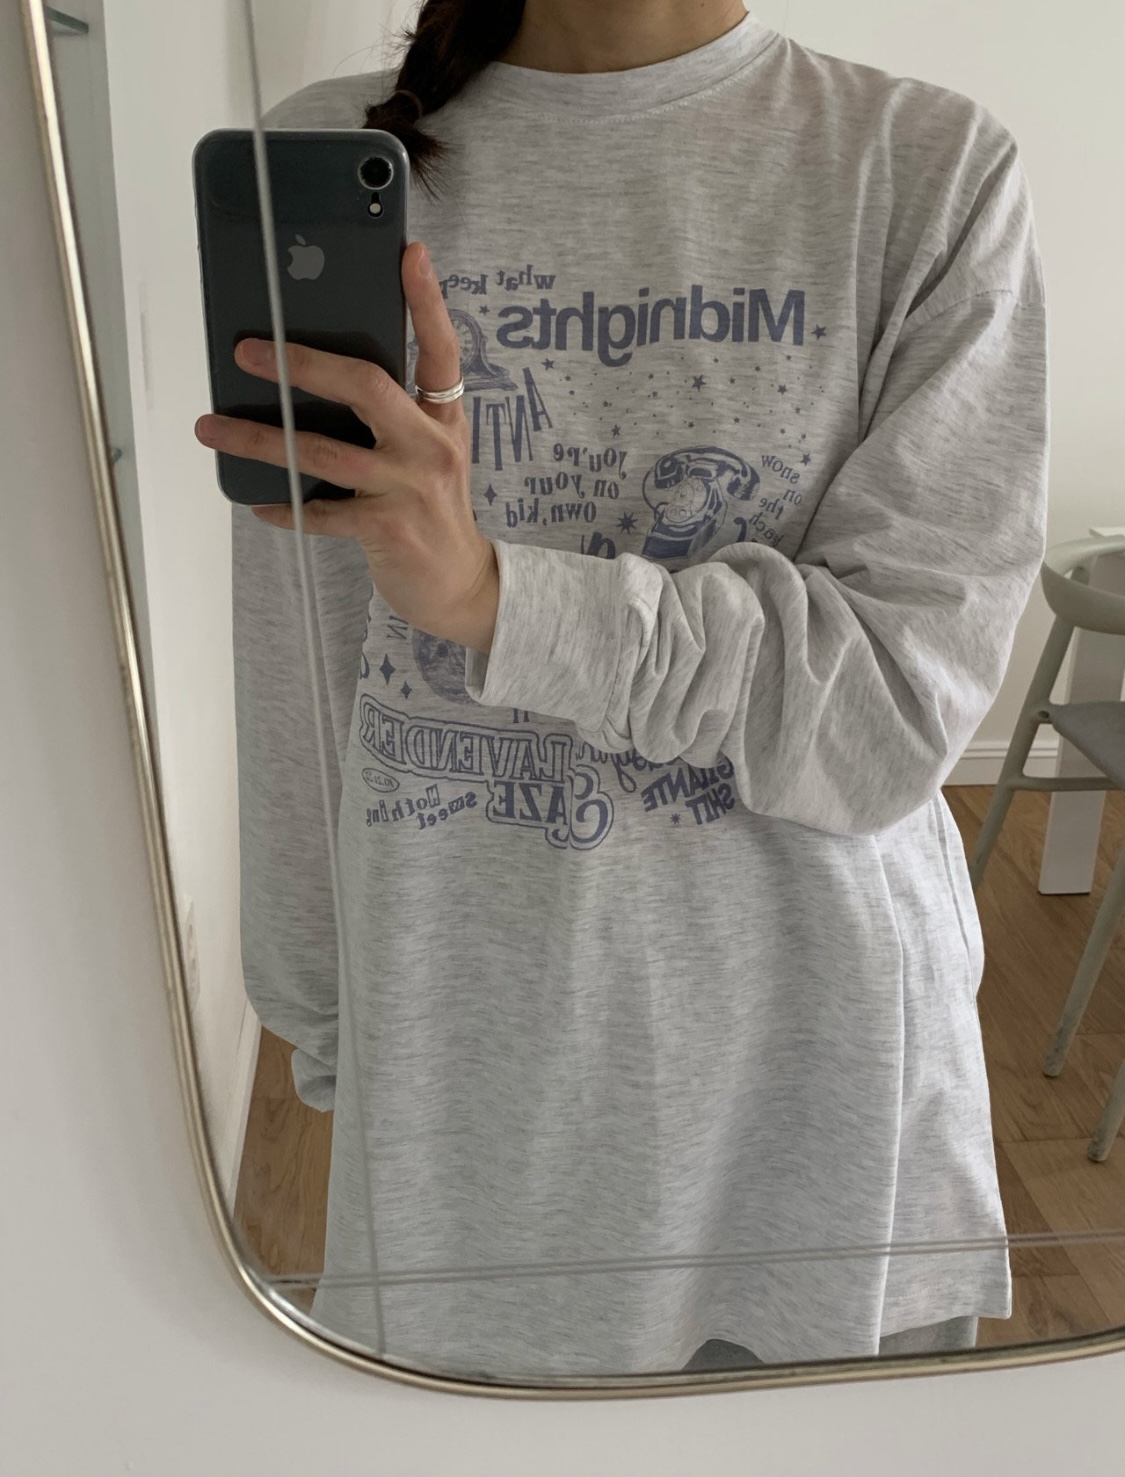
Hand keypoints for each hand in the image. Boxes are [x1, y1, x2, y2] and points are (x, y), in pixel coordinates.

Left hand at [193, 240, 498, 653]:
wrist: (460, 585)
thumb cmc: (433, 512)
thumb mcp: (428, 455)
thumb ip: (394, 418)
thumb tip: (319, 380)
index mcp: (443, 420)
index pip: (441, 350)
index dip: (427, 300)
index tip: (409, 254)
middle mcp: (430, 446)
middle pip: (366, 385)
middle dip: (301, 364)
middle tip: (248, 351)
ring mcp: (409, 487)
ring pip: (322, 451)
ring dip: (260, 438)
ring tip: (213, 427)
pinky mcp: (387, 528)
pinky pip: (320, 511)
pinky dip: (284, 505)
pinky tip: (258, 500)